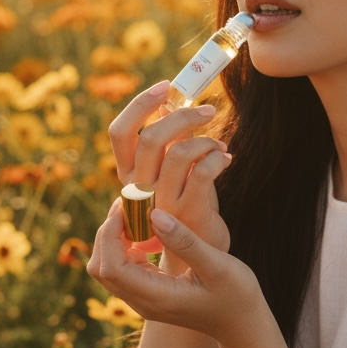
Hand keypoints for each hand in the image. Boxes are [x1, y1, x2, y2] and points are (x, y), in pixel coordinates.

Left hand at [87, 202, 262, 347]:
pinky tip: (146, 229)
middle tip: (129, 205)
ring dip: (114, 238)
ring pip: (107, 268)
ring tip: (137, 213)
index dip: (110, 234)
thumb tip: (153, 214)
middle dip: (107, 233)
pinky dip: (125, 245)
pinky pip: (122, 268)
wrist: (241, 324)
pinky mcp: (148, 294)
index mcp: (157, 297)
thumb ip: (184, 241)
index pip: (111, 268)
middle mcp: (143, 302)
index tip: (127, 207)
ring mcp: (143, 300)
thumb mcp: (217, 266)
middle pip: (101, 268)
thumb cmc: (236, 295)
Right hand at [108, 79, 231, 270]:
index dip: (140, 104)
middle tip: (208, 110)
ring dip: (206, 139)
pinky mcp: (189, 214)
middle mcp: (140, 190)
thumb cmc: (185, 210)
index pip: (120, 133)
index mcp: (129, 176)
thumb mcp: (171, 176)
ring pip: (180, 152)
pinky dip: (218, 158)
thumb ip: (168, 145)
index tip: (166, 86)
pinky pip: (204, 172)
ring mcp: (163, 203)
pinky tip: (227, 159)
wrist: (196, 261)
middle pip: (151, 138)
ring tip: (219, 145)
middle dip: (183, 115)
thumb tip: (171, 106)